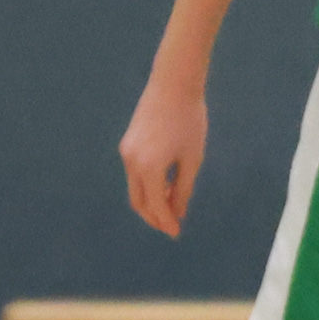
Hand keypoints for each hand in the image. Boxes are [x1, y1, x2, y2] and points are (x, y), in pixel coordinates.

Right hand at [120, 81, 207, 237]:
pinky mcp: (127, 144)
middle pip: (139, 201)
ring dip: (151, 201)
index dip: (166, 221)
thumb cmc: (190, 121)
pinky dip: (148, 185)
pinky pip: (135, 173)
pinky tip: (165, 188)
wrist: (173, 86)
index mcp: (149, 167)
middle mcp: (131, 162)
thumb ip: (184, 188)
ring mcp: (126, 152)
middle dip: (154, 216)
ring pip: (135, 188)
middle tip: (171, 227)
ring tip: (171, 209)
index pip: (155, 205)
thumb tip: (178, 211)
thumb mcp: (192, 158)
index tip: (176, 233)